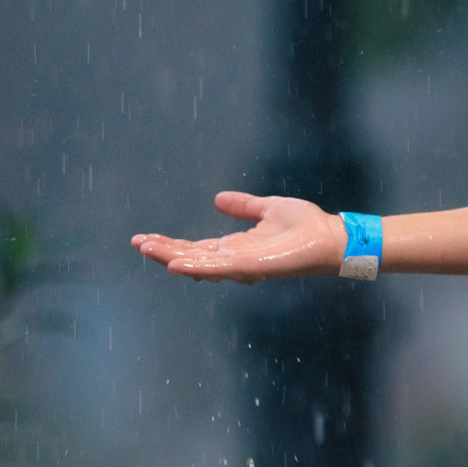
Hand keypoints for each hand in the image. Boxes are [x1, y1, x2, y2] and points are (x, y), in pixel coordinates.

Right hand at [130, 192, 344, 283]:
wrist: (330, 237)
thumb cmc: (305, 226)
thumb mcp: (268, 208)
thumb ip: (244, 206)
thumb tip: (218, 198)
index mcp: (236, 247)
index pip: (196, 248)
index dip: (170, 244)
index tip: (146, 238)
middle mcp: (235, 259)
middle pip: (192, 258)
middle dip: (163, 252)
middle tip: (137, 244)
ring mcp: (242, 266)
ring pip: (200, 265)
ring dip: (172, 258)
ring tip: (148, 250)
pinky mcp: (253, 267)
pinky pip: (220, 268)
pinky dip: (197, 266)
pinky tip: (176, 263)